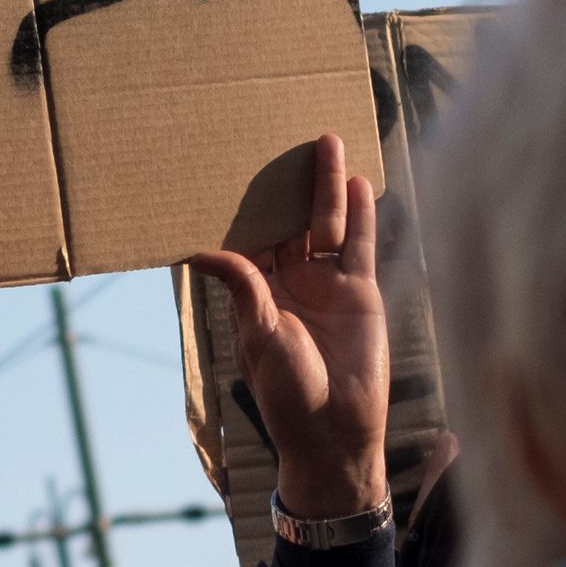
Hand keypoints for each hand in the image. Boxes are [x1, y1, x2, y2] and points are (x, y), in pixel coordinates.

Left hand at [186, 132, 387, 519]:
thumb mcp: (261, 338)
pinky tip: (359, 181)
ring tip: (326, 142)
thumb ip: (244, 290)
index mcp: (257, 291)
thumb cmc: (288, 393)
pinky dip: (361, 214)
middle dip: (287, 183)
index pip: (249, 235)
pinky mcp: (361, 293)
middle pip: (289, 220)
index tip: (231, 163)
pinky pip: (360, 244)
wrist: (336, 431)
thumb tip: (204, 252)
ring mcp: (328, 284)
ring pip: (325, 224)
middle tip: (282, 135)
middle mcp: (291, 281)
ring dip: (326, 186)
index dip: (243, 202)